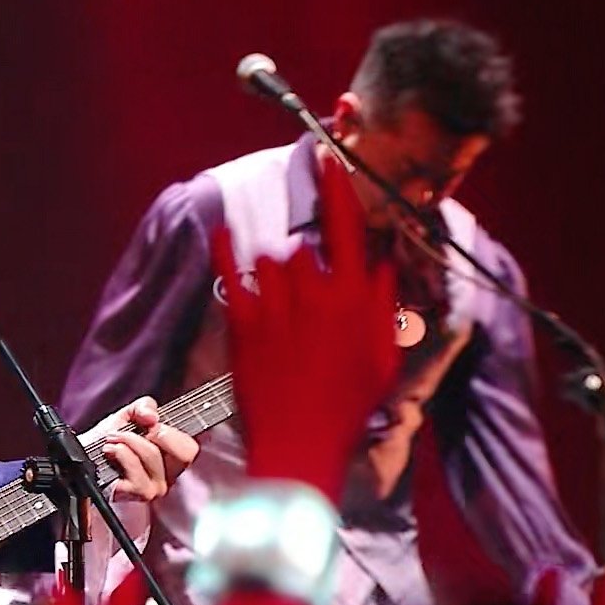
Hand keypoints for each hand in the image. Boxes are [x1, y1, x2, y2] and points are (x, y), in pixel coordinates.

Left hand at [93, 396, 198, 504]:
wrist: (83, 455)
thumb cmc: (109, 439)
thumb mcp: (128, 415)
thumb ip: (144, 406)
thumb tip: (152, 417)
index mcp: (172, 459)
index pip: (190, 448)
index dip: (170, 433)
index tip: (149, 426)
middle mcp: (167, 477)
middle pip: (182, 453)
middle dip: (154, 434)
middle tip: (132, 432)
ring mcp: (153, 488)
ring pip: (153, 455)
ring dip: (128, 440)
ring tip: (113, 440)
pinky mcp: (136, 493)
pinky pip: (134, 467)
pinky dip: (119, 452)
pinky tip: (110, 452)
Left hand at [212, 150, 398, 500]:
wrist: (300, 444)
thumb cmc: (348, 408)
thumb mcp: (383, 359)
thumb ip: (382, 306)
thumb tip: (379, 264)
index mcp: (352, 300)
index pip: (347, 229)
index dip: (339, 191)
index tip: (330, 160)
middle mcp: (314, 295)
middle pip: (303, 249)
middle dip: (305, 265)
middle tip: (309, 299)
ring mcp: (275, 308)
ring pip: (271, 260)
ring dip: (276, 272)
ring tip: (283, 307)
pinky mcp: (244, 324)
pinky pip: (231, 274)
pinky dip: (224, 249)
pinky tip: (221, 229)